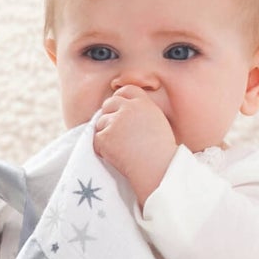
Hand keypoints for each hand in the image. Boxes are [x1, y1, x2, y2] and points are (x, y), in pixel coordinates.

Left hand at [93, 86, 177, 205]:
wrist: (157, 168)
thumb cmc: (161, 152)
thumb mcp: (158, 122)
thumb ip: (142, 112)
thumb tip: (126, 110)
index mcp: (144, 103)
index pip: (126, 90)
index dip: (120, 99)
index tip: (119, 109)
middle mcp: (128, 108)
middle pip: (109, 103)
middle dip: (109, 115)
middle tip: (116, 132)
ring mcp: (115, 121)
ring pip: (101, 122)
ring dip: (106, 134)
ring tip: (121, 148)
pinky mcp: (105, 136)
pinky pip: (97, 139)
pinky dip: (102, 149)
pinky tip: (116, 156)